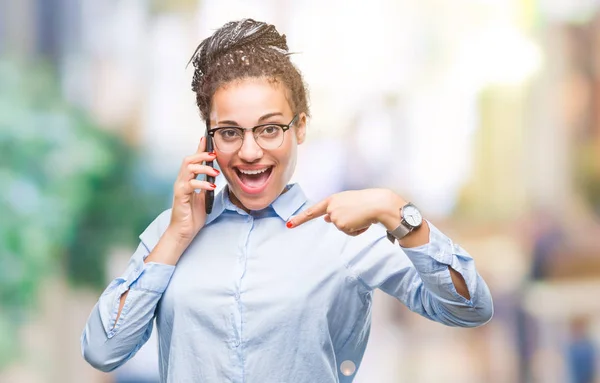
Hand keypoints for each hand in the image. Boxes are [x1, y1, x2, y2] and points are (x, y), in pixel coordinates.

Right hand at [168, 137, 218, 244]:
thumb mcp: (204, 197)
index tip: (206, 138)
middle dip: (201, 154)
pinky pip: (190, 184)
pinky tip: (211, 186)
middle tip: (214, 155)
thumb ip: (207, 186)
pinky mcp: (180, 196)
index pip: (193, 160)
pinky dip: (202, 183)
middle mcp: (181, 181)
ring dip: (203, 167)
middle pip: (189, 160)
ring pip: (188, 168)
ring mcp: (180, 187)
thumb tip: (215, 177)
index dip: (199, 148)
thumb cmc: (192, 215)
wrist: (183, 231)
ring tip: (215, 172)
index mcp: (187, 180)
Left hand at [287, 189, 404, 235]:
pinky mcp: (341, 224)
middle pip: (334, 222)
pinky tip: (363, 222)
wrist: (378, 203)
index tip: (289, 225)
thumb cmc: (366, 201)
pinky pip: (349, 233)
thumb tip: (326, 219)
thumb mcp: (348, 203)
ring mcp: (335, 216)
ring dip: (354, 226)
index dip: (300, 218)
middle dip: (347, 222)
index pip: (313, 211)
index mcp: (332, 199)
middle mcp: (331, 207)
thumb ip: (335, 210)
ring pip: (343, 228)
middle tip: (358, 215)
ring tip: (362, 216)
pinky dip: (357, 230)